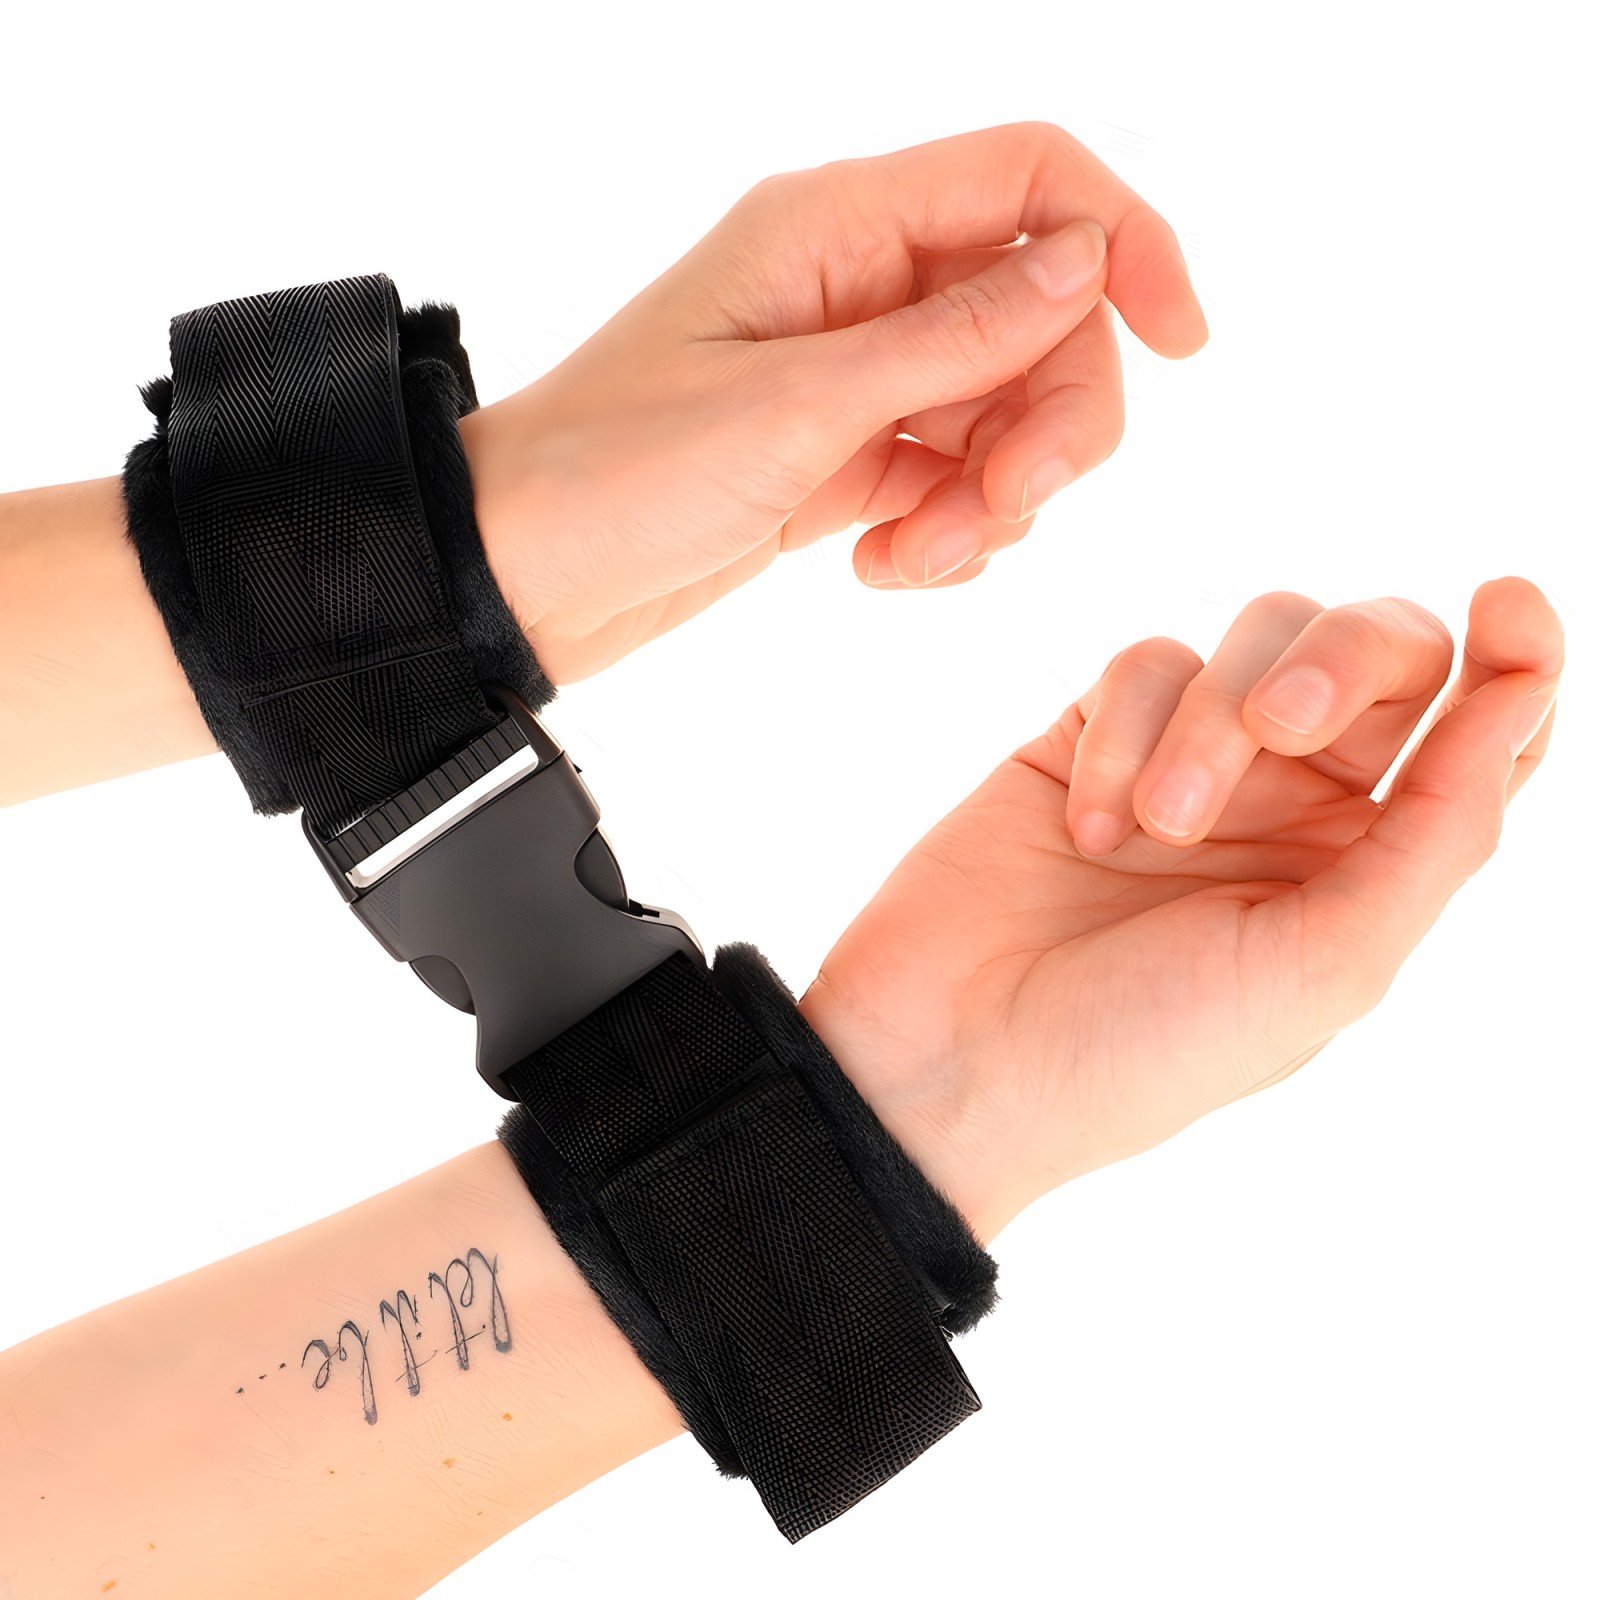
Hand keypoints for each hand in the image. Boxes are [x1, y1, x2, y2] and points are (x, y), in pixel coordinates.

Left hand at [460, 121, 1206, 681]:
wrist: (518, 578)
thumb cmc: (615, 474)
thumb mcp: (796, 406)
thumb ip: (954, 338)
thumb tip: (1087, 261)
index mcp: (837, 226)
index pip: (1032, 179)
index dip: (1127, 242)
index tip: (1181, 342)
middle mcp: (859, 287)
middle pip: (1043, 315)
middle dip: (1053, 421)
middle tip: (1003, 508)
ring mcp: (857, 376)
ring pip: (1007, 410)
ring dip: (993, 498)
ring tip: (913, 559)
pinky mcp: (846, 457)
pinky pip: (955, 477)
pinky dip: (947, 531)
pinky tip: (885, 568)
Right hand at [796, 578, 1562, 1243]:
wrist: (950, 1061)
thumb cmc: (1142, 1047)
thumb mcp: (1325, 967)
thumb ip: (1439, 831)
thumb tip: (1520, 698)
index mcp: (1371, 870)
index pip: (1481, 739)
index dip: (1521, 659)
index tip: (1513, 600)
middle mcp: (1294, 807)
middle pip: (1377, 655)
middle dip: (1345, 662)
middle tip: (1286, 725)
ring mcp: (1190, 763)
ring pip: (1254, 639)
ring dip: (1209, 723)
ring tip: (1156, 829)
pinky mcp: (1091, 736)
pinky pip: (1141, 665)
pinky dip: (1124, 736)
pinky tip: (1085, 827)